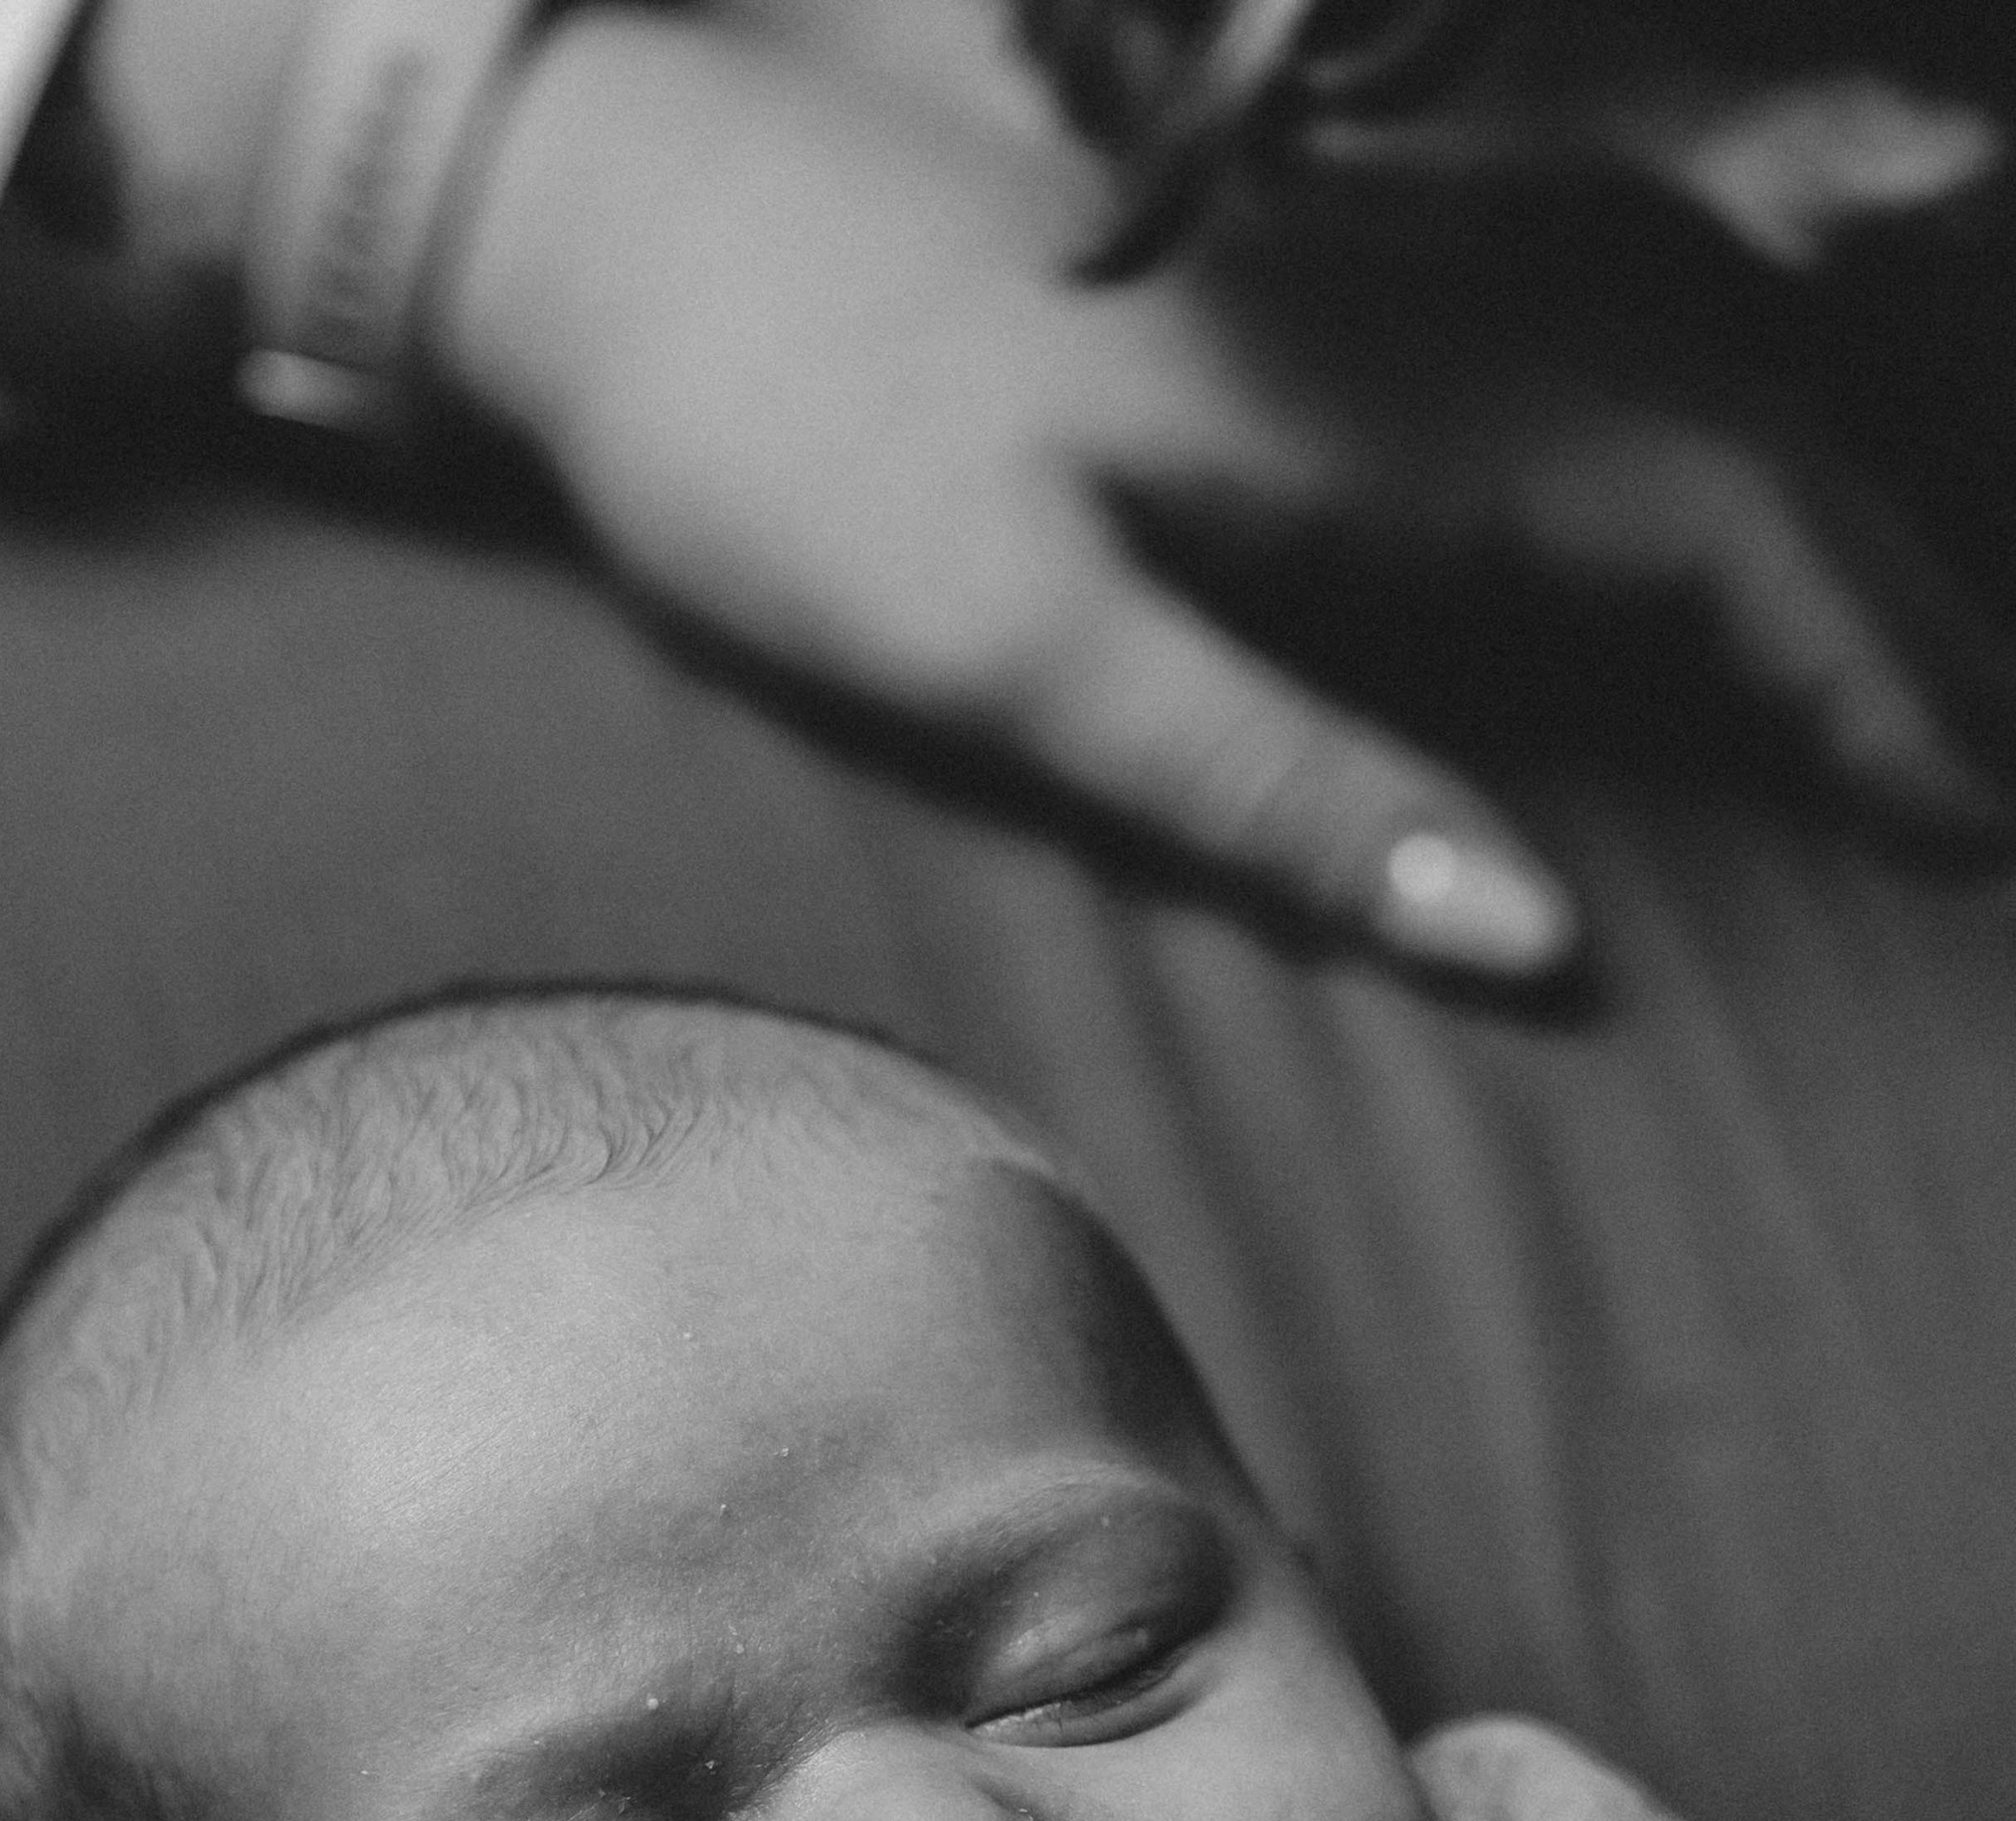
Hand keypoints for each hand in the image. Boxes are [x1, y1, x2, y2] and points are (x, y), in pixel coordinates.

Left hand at [436, 13, 2007, 978]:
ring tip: (1903, 694)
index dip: (1873, 684)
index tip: (1970, 826)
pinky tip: (1687, 567)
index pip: (1731, 543)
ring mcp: (1364, 280)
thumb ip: (1277, 790)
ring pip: (1684, 403)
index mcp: (1390, 411)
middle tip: (1986, 791)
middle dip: (1896, 621)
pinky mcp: (1290, 284)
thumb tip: (1536, 944)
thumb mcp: (1017, 652)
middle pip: (1752, 458)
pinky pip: (1572, 379)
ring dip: (1811, 546)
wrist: (607, 212)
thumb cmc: (787, 435)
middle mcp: (1422, 314)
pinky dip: (1678, 487)